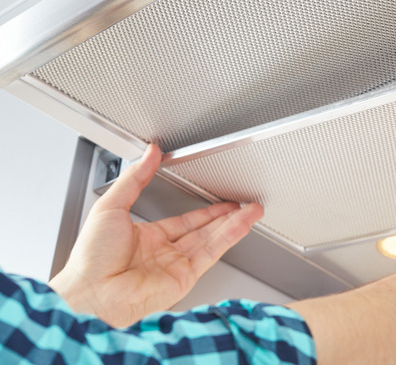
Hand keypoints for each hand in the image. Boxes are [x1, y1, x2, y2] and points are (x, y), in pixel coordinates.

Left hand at [49, 144, 263, 326]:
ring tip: (254, 210)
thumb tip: (149, 154)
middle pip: (203, 230)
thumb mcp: (110, 206)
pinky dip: (230, 237)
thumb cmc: (91, 259)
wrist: (93, 293)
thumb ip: (135, 178)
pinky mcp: (185, 278)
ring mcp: (175, 267)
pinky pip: (212, 253)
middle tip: (245, 204)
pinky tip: (242, 224)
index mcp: (144, 238)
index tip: (220, 200)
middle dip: (227, 216)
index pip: (183, 220)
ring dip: (235, 224)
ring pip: (212, 240)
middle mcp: (162, 254)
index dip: (204, 210)